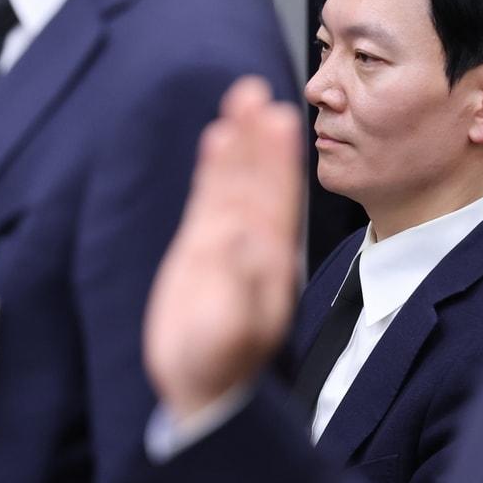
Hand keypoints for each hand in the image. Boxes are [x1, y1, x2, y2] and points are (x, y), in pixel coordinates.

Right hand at [142, 77, 303, 422]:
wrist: (206, 392)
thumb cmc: (218, 369)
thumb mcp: (227, 333)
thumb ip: (235, 286)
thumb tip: (241, 237)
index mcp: (270, 261)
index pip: (276, 198)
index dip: (276, 160)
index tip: (279, 118)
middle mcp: (255, 244)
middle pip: (258, 178)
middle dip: (259, 136)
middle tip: (257, 90)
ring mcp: (230, 242)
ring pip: (236, 181)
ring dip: (240, 141)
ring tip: (242, 97)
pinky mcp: (204, 249)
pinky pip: (211, 199)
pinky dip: (216, 168)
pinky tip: (218, 137)